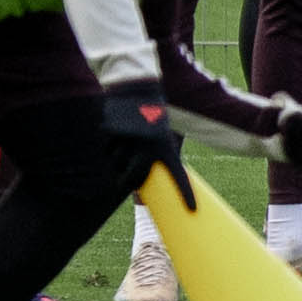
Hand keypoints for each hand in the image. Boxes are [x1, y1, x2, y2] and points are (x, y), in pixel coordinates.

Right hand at [97, 79, 196, 204]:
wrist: (138, 90)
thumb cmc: (151, 116)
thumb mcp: (161, 135)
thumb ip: (157, 157)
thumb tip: (142, 184)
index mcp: (166, 147)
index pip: (179, 175)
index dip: (186, 193)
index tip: (193, 209)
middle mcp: (149, 149)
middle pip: (134, 179)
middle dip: (127, 182)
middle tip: (125, 180)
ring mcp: (130, 143)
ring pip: (117, 164)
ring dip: (117, 159)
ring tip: (125, 141)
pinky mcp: (115, 137)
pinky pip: (108, 151)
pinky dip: (110, 146)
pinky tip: (117, 132)